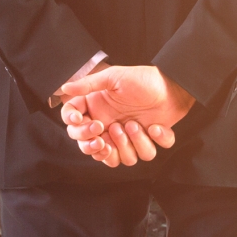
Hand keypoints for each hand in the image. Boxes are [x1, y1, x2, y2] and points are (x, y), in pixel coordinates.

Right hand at [57, 63, 195, 167]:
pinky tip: (154, 126)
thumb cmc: (142, 79)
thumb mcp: (113, 77)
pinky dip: (152, 142)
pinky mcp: (147, 141)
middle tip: (105, 131)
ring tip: (133, 124)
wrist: (173, 84)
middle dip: (95, 146)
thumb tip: (63, 88)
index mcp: (97, 112)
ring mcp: (128, 137)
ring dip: (126, 145)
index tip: (80, 120)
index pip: (74, 129)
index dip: (76, 130)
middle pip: (91, 150)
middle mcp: (109, 127)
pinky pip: (146, 154)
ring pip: (120, 159)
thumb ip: (88, 84)